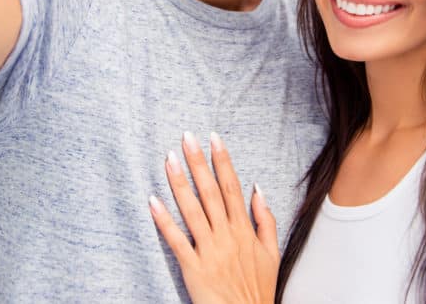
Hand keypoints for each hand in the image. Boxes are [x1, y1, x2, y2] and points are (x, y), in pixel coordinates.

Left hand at [149, 131, 277, 303]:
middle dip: (198, 163)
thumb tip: (258, 189)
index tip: (214, 139)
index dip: (222, 161)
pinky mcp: (193, 268)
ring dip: (180, 184)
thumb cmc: (258, 290)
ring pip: (192, 211)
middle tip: (186, 137)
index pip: (232, 187)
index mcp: (244, 229)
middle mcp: (226, 235)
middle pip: (210, 192)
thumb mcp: (272, 253)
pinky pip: (176, 241)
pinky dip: (164, 221)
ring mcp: (209, 250)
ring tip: (168, 159)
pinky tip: (153, 201)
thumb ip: (265, 220)